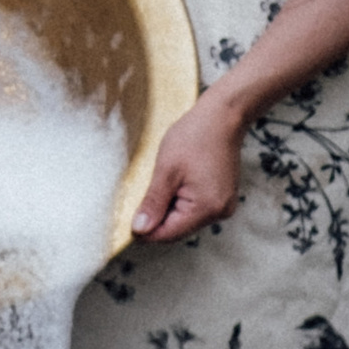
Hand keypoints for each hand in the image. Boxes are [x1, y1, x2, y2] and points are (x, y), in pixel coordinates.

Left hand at [130, 92, 245, 243]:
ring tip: (162, 182)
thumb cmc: (196, 135)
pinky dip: (181, 200)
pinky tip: (175, 181)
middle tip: (139, 196)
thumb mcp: (166, 169)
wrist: (223, 115)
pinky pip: (196, 208)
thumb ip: (153, 202)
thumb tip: (139, 229)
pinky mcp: (223, 197)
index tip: (125, 222)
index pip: (168, 234)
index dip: (145, 231)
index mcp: (206, 208)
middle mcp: (219, 212)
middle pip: (178, 228)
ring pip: (186, 218)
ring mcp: (224, 205)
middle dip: (157, 217)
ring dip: (168, 207)